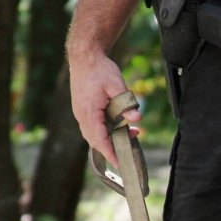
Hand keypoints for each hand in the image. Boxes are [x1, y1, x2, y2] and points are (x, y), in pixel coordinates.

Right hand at [68, 50, 141, 166]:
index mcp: (88, 111)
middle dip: (112, 149)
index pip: (99, 139)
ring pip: (95, 135)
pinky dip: (107, 131)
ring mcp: (81, 113)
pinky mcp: (84, 110)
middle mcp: (82, 115)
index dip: (110, 153)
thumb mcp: (117, 84)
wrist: (85, 56)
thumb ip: (127, 103)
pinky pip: (95, 127)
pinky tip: (123, 127)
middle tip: (131, 154)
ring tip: (133, 135)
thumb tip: (138, 120)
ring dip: (112, 139)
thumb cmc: (100, 69)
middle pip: (95, 141)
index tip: (120, 163)